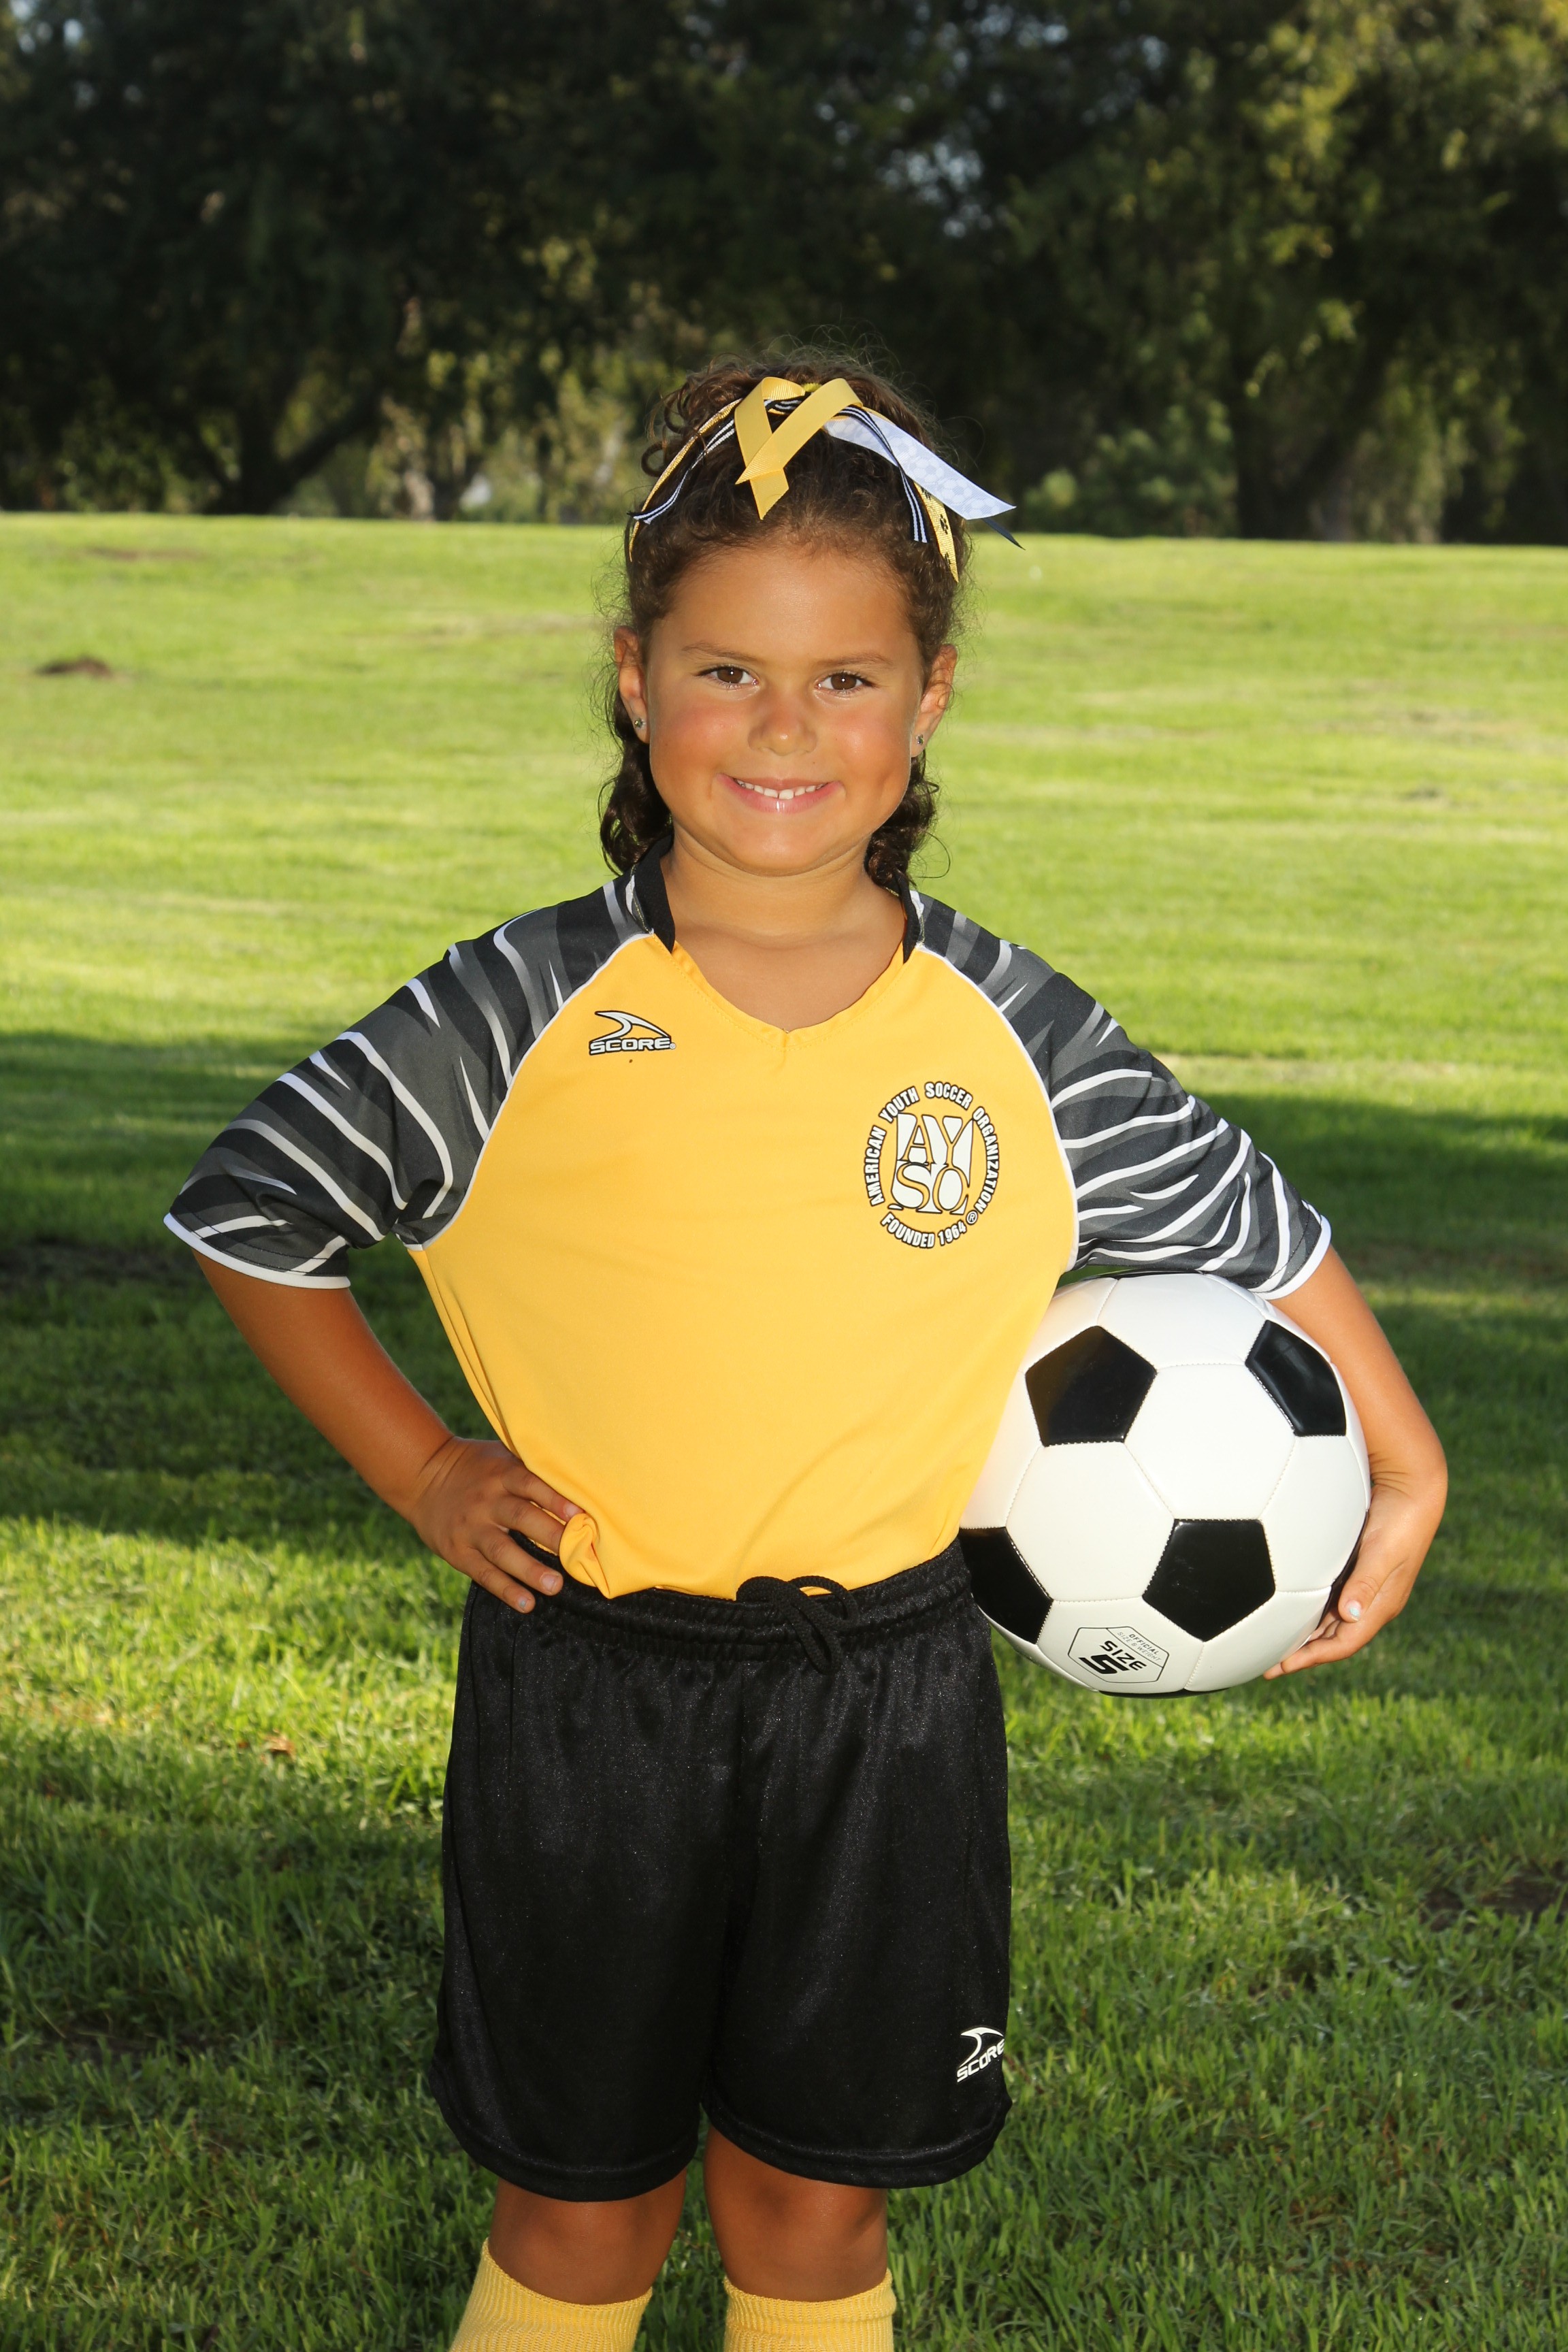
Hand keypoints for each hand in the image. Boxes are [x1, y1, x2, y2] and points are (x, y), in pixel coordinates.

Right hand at [408, 1435, 583, 1612]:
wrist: (423, 1476)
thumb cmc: (477, 1467)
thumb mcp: (500, 1456)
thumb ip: (530, 1469)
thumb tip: (580, 1482)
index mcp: (501, 1474)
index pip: (531, 1484)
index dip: (555, 1499)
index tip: (581, 1516)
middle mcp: (486, 1501)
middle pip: (521, 1518)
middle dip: (551, 1537)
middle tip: (578, 1555)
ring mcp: (471, 1528)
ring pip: (503, 1551)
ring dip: (530, 1570)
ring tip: (555, 1586)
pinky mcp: (458, 1552)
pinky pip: (484, 1573)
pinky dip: (505, 1589)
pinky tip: (526, 1603)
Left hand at [1265, 1462, 1445, 1676]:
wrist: (1411, 1489)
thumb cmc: (1399, 1520)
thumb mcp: (1382, 1552)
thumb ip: (1366, 1582)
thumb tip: (1350, 1615)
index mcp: (1380, 1605)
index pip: (1344, 1644)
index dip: (1313, 1657)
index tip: (1282, 1668)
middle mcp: (1370, 1601)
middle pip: (1334, 1638)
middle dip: (1302, 1654)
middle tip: (1268, 1666)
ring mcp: (1363, 1586)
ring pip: (1330, 1621)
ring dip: (1304, 1635)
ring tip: (1275, 1646)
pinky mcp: (1356, 1569)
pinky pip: (1329, 1599)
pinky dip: (1310, 1611)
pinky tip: (1290, 1611)